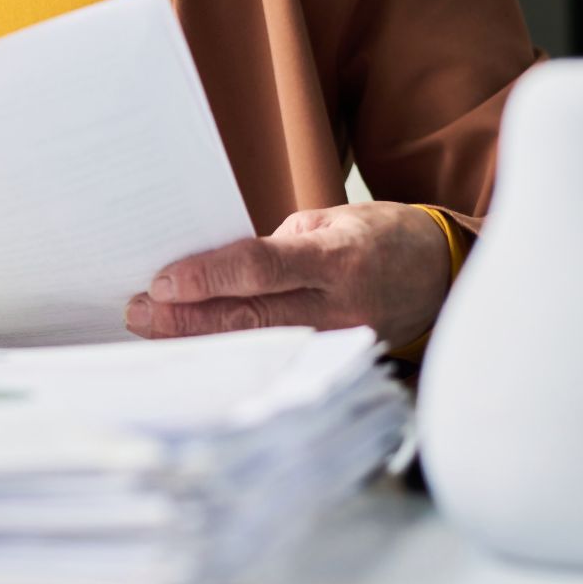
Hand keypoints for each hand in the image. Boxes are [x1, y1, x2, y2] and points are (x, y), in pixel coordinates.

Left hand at [124, 202, 449, 345]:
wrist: (444, 276)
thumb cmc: (380, 237)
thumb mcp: (331, 221)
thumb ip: (276, 247)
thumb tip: (213, 269)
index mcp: (339, 257)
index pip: (262, 268)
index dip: (208, 277)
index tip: (161, 282)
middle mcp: (341, 306)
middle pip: (251, 318)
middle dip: (186, 318)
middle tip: (138, 313)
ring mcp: (341, 342)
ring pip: (258, 346)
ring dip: (200, 340)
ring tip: (151, 331)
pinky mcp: (337, 362)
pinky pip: (276, 358)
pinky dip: (232, 354)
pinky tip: (195, 349)